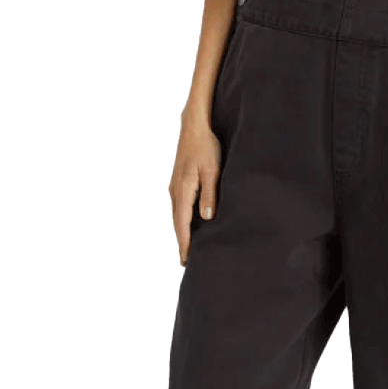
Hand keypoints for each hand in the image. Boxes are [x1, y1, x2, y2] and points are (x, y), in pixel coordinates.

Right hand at [169, 116, 222, 266]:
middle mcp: (175, 190)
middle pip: (177, 223)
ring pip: (177, 215)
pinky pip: (179, 206)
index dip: (185, 243)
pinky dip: (183, 219)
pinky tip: (189, 224)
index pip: (182, 224)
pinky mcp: (178, 181)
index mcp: (182, 190)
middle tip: (186, 262)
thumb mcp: (212, 171)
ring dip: (182, 231)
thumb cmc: (206, 147)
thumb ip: (210, 195)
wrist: (194, 126)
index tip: (186, 260)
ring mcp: (174, 186)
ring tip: (188, 247)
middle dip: (182, 242)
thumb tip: (206, 218)